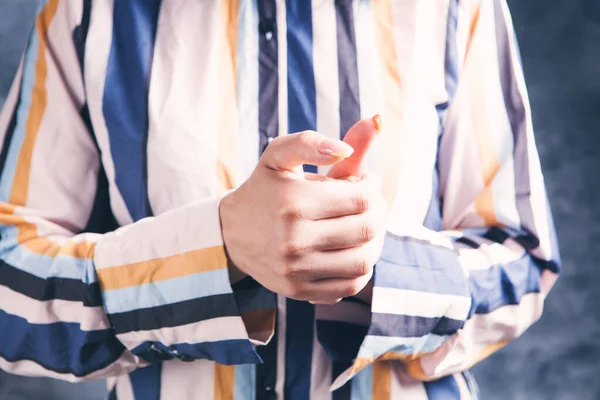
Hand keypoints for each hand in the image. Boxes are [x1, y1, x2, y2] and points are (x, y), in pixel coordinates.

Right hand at [219, 129, 384, 301]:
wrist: (231, 233)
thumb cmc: (264, 189)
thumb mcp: (278, 156)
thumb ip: (311, 143)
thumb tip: (346, 149)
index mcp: (294, 202)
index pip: (361, 198)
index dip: (372, 186)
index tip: (365, 181)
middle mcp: (294, 239)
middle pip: (367, 229)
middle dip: (378, 211)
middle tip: (370, 202)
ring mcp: (296, 270)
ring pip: (364, 260)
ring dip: (375, 241)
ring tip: (364, 225)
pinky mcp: (299, 291)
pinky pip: (350, 286)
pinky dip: (362, 268)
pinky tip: (353, 249)